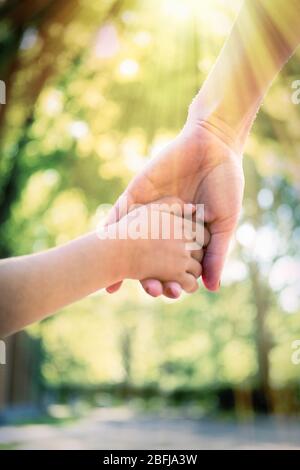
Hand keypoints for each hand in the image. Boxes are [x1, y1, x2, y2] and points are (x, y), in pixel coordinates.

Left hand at [106, 121, 243, 296]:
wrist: (213, 146)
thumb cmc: (225, 184)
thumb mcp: (224, 223)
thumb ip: (216, 254)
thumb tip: (211, 288)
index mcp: (184, 236)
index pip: (174, 266)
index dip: (173, 281)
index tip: (173, 292)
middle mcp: (163, 228)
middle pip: (151, 260)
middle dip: (150, 277)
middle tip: (152, 289)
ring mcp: (148, 213)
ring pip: (131, 243)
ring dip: (125, 263)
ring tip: (122, 282)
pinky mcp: (136, 196)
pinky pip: (118, 216)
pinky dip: (108, 233)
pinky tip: (101, 251)